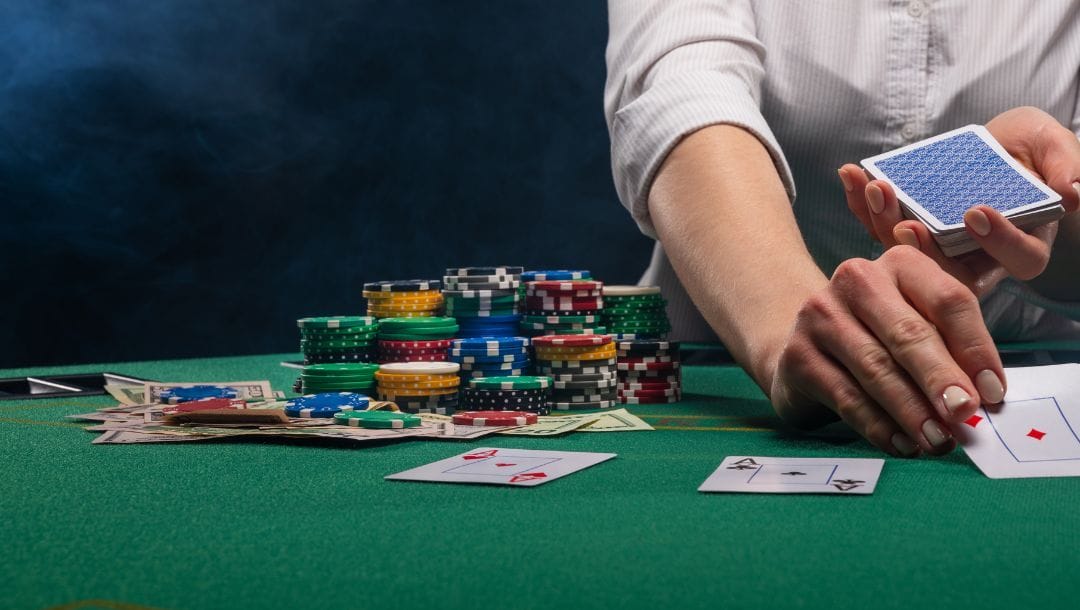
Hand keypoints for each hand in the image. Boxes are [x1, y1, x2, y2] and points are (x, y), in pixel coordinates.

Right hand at [768, 247, 1006, 456]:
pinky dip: (878, 425)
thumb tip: (985, 397)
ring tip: (937, 440)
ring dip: (912, 409)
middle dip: (940, 378)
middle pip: (908, 332)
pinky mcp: (798, 355)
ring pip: (876, 368)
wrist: (806, 344)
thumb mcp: (920, 325)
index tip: (993, 392)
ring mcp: (820, 316)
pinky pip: (846, 396)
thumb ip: (953, 350)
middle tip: (963, 413)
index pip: (947, 301)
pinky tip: (901, 444)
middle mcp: (856, 280)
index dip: (975, 348)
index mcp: (900, 264)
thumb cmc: (880, 336)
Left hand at [839, 107, 1079, 296]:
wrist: (993, 147)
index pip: (1019, 258)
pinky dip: (862, 205)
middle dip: (924, 248)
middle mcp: (978, 259)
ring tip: (875, 188)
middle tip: (906, 221)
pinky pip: (881, 227)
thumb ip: (1065, 165)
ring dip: (886, 223)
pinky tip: (852, 175)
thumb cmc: (1029, 151)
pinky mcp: (907, 233)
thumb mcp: (1051, 146)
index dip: (1000, 241)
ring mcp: (938, 250)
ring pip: (909, 255)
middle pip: (951, 270)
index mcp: (1023, 245)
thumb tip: (1074, 192)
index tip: (977, 213)